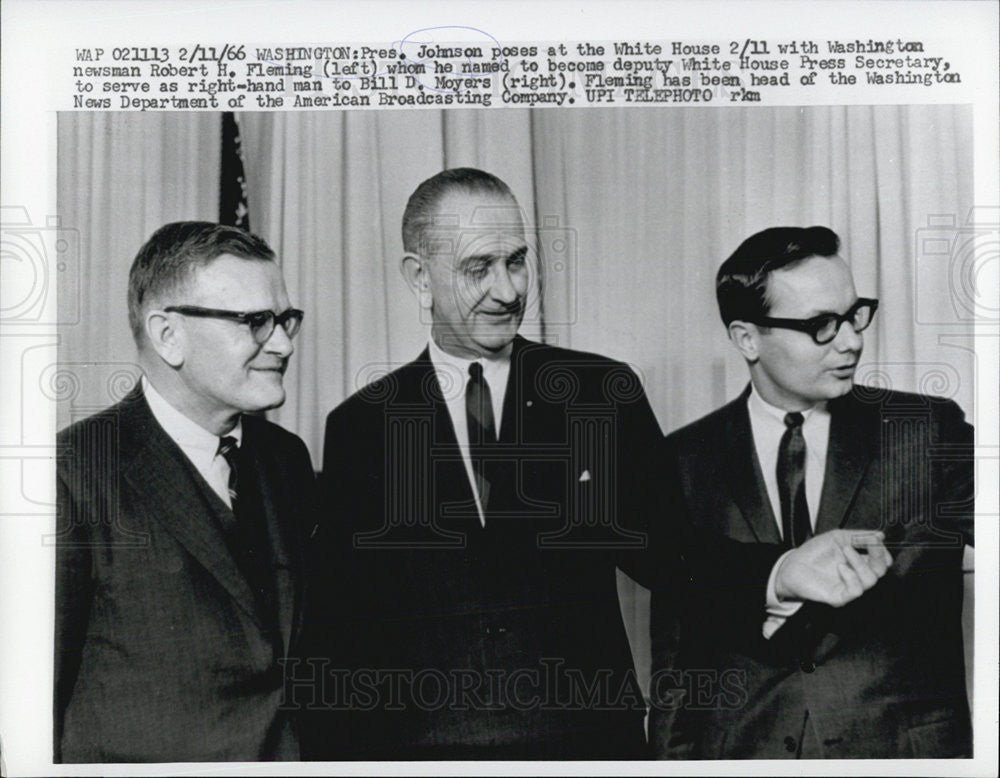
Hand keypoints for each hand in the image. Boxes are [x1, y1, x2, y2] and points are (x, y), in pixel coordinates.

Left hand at [774, 530, 892, 606]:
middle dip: (878, 555)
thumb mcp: (837, 537)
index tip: (876, 539)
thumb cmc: (814, 552)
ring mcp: (849, 586)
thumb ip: (859, 536)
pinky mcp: (841, 596)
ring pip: (870, 580)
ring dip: (860, 562)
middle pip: (880, 570)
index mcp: (859, 560)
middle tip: (869, 543)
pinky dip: (851, 576)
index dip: (882, 550)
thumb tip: (880, 535)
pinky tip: (840, 567)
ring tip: (846, 550)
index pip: (881, 559)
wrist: (793, 565)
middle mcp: (857, 574)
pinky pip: (855, 590)